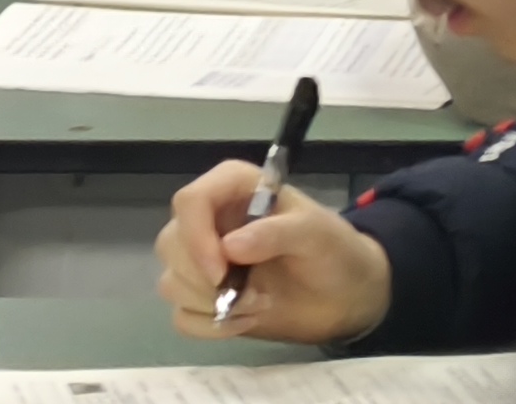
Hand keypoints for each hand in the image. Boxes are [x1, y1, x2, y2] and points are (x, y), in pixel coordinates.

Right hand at [155, 159, 391, 345]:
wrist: (344, 296)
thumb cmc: (333, 251)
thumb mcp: (315, 233)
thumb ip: (275, 233)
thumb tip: (229, 247)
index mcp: (232, 188)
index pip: (190, 202)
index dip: (196, 237)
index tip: (221, 271)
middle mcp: (210, 220)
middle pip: (171, 244)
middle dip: (207, 279)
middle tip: (253, 292)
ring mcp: (203, 261)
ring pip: (171, 282)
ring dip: (212, 304)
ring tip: (257, 303)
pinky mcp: (204, 299)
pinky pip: (181, 317)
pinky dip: (209, 327)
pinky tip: (244, 320)